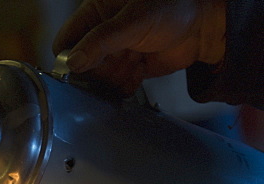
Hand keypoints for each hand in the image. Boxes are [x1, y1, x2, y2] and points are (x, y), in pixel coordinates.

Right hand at [52, 0, 226, 93]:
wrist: (206, 24)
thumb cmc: (175, 6)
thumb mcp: (133, 20)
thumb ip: (99, 41)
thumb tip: (72, 62)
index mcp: (97, 10)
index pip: (67, 40)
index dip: (70, 56)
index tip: (81, 67)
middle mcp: (103, 32)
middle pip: (82, 64)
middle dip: (97, 70)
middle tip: (116, 63)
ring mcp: (115, 51)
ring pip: (98, 77)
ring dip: (112, 78)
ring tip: (132, 65)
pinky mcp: (128, 67)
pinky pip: (115, 85)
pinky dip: (124, 85)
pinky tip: (137, 73)